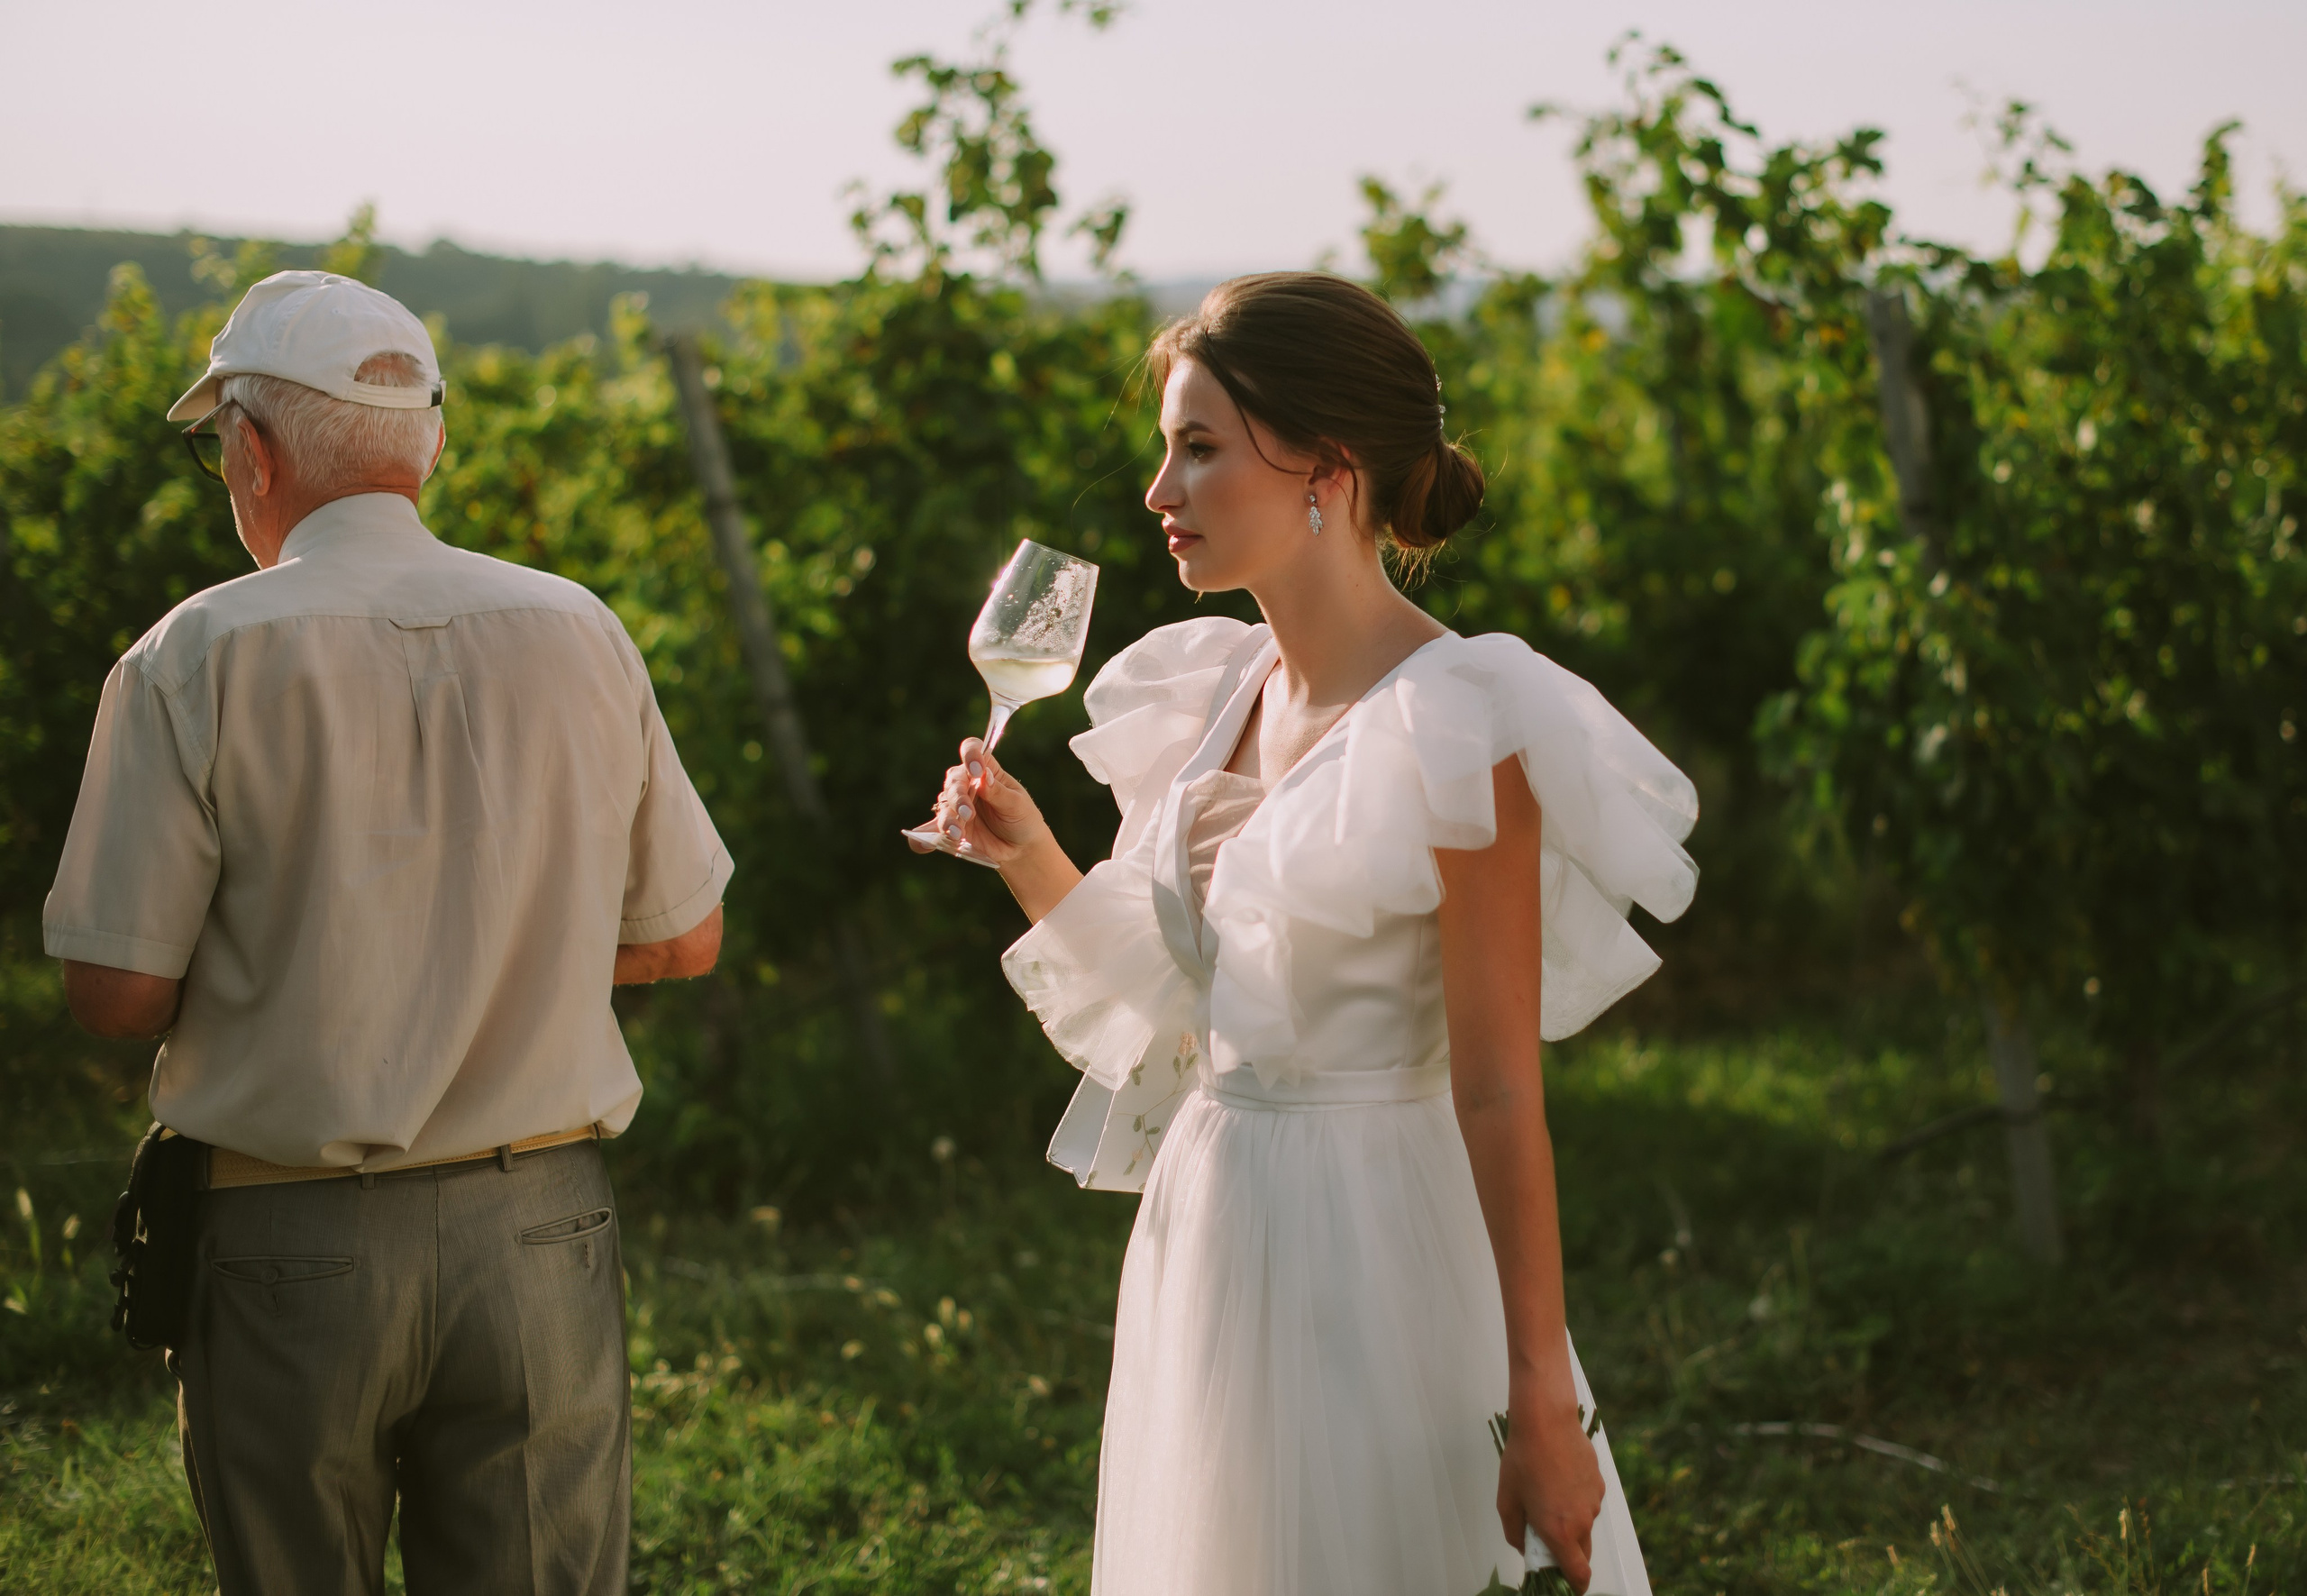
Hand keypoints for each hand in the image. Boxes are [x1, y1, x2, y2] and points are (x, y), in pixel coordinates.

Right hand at [909, 737, 1051, 866]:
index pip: (973, 751)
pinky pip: (934, 828)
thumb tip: (983, 776)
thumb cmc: (1023, 819)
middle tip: (968, 813)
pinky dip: (927, 836)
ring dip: (948, 818)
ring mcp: (958, 805)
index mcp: (986, 770)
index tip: (977, 770)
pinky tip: (924, 844)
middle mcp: (968, 784)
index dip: (971, 755)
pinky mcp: (952, 825)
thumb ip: (998, 792)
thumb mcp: (1016, 804)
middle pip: (954, 780)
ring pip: (944, 804)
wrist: (1021, 849)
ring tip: (958, 832)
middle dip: (958, 796)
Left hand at [1498, 1395, 1604, 1593]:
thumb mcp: (1507, 1500)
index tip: (1565, 1584)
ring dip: (1570, 1522)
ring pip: (1585, 1524)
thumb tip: (1525, 1547)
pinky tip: (1559, 1477)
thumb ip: (1515, 1533)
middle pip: (1582, 1552)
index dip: (1574, 1585)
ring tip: (1547, 1494)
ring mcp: (1594, 1501)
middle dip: (1567, 1553)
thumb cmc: (1522, 1460)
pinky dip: (1576, 1500)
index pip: (1578, 1574)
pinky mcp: (1599, 1482)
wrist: (1546, 1421)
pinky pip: (1588, 1501)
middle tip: (1545, 1536)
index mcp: (1559, 1531)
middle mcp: (1582, 1521)